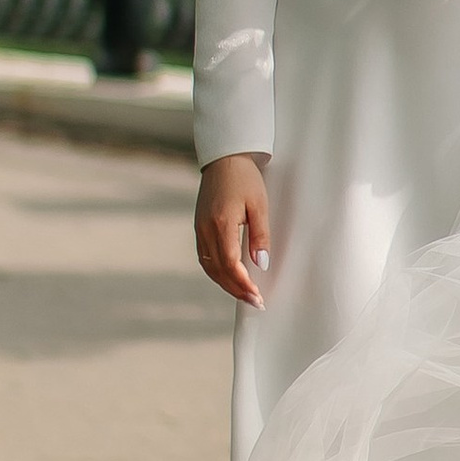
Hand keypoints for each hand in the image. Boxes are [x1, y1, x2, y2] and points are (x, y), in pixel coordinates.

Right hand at [195, 152, 271, 307]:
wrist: (224, 158)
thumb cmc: (245, 178)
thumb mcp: (260, 205)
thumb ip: (260, 236)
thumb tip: (261, 264)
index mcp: (221, 223)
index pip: (230, 264)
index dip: (243, 284)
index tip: (257, 296)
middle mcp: (206, 229)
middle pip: (218, 270)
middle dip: (236, 289)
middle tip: (255, 302)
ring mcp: (199, 228)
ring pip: (209, 267)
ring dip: (226, 283)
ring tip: (244, 294)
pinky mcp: (198, 226)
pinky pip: (205, 257)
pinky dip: (217, 271)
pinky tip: (230, 276)